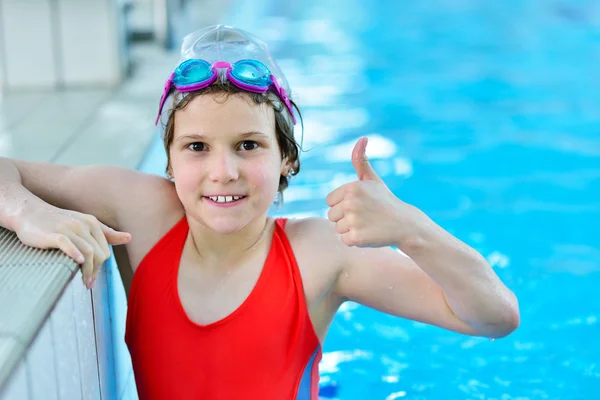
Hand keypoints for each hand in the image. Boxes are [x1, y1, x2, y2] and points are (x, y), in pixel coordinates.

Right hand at [14, 205, 130, 288]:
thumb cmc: (58, 221)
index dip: (100, 266)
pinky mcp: (55, 233)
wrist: (29, 212)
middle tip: (88, 283)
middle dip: (95, 271)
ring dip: (88, 270)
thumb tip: (129, 238)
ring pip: (87, 252)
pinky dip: (75, 254)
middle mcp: (83, 225)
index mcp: (92, 223)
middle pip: (98, 253)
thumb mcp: (84, 224)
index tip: (93, 278)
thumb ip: (106, 233)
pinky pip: (68, 244)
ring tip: (85, 282)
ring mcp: (69, 228)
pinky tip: (78, 262)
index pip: (104, 250)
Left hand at [326, 137, 421, 247]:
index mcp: (352, 187)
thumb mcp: (372, 180)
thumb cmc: (385, 201)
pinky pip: (344, 240)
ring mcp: (353, 220)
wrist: (405, 224)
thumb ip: (361, 161)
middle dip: (345, 218)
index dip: (342, 205)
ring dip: (350, 230)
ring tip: (368, 224)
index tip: (360, 205)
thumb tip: (362, 138)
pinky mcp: (356, 237)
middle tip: (365, 216)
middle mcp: (351, 202)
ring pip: (337, 229)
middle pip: (331, 216)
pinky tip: (369, 234)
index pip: (329, 201)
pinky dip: (355, 241)